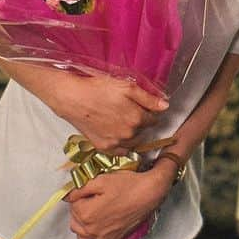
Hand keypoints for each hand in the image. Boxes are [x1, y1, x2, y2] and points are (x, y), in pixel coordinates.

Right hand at [53, 74, 168, 154]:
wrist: (73, 98)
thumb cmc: (99, 88)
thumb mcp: (127, 87)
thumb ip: (148, 99)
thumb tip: (165, 106)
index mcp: (137, 118)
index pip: (154, 119)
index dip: (151, 112)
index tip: (146, 108)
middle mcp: (128, 134)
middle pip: (143, 131)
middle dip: (141, 122)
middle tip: (131, 111)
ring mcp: (115, 143)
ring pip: (133, 141)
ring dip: (133, 134)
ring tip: (123, 122)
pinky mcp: (103, 147)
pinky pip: (120, 151)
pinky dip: (122, 145)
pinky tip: (117, 134)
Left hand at [66, 169, 170, 238]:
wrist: (148, 194)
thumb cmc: (127, 186)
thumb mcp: (101, 180)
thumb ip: (81, 187)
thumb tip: (68, 194)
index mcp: (86, 213)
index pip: (72, 203)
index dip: (81, 194)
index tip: (90, 190)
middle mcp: (91, 229)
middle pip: (74, 217)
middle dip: (80, 206)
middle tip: (92, 197)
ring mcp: (101, 237)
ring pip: (79, 231)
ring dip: (81, 221)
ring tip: (93, 210)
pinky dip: (88, 235)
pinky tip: (95, 224)